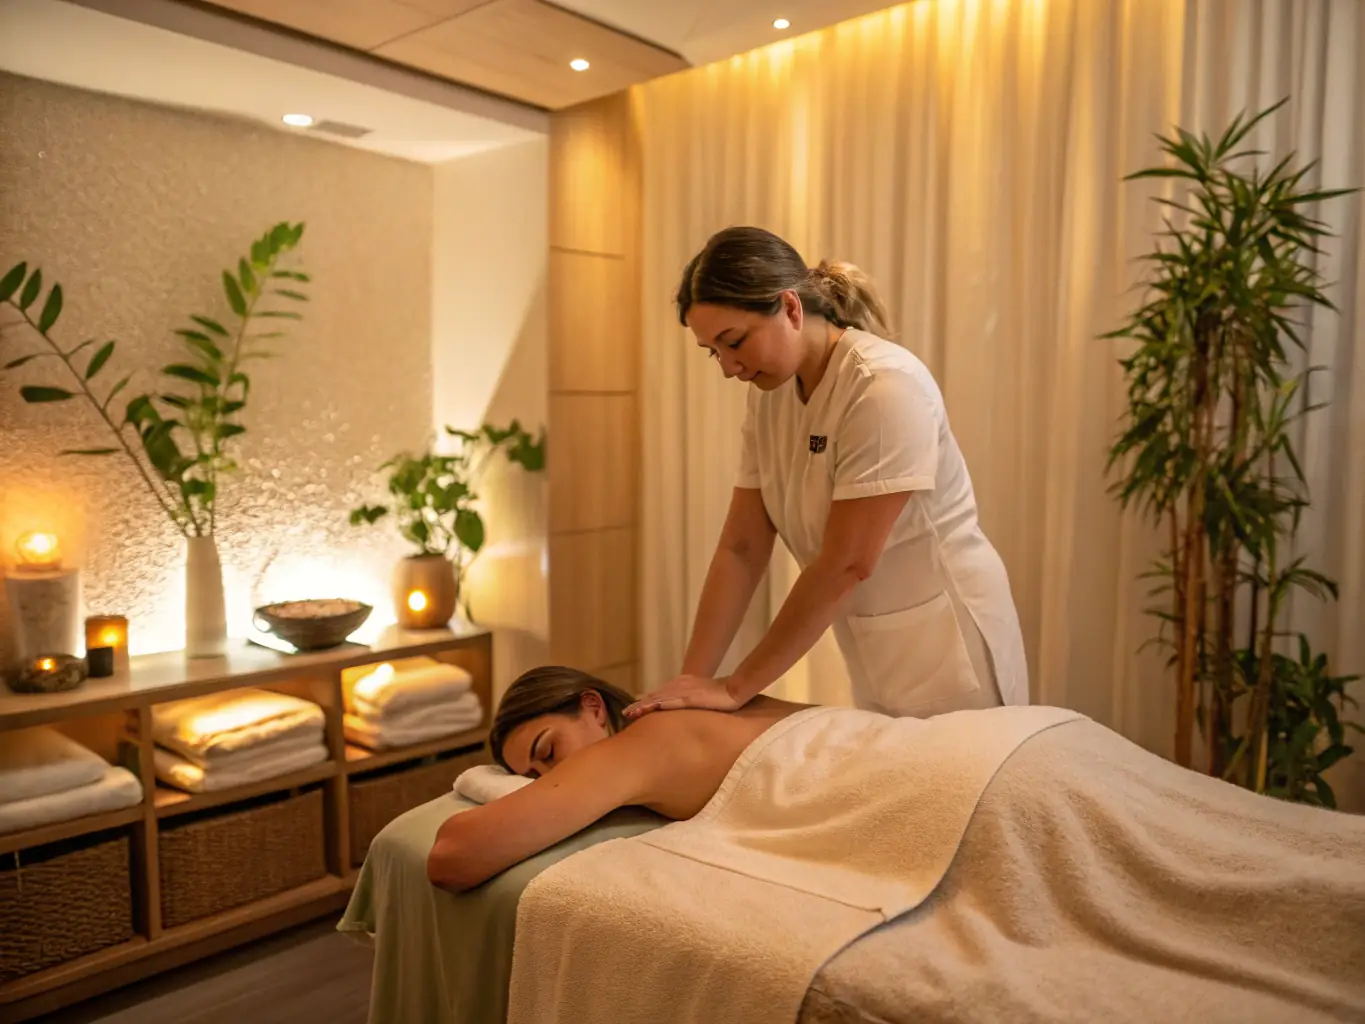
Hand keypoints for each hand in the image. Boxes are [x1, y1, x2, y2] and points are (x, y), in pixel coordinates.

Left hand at [624, 675, 744, 718]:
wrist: (735, 690)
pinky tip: (648, 709)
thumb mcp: (704, 699)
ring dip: (644, 706)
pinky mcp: (691, 698)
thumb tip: (690, 714)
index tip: (635, 708)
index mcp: (683, 686)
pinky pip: (671, 702)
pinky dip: (658, 705)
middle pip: (656, 696)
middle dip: (641, 704)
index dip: (647, 701)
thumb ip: (693, 703)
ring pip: (659, 699)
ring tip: (630, 713)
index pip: (661, 695)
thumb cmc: (722, 695)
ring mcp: (684, 692)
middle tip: (626, 714)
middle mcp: (680, 687)